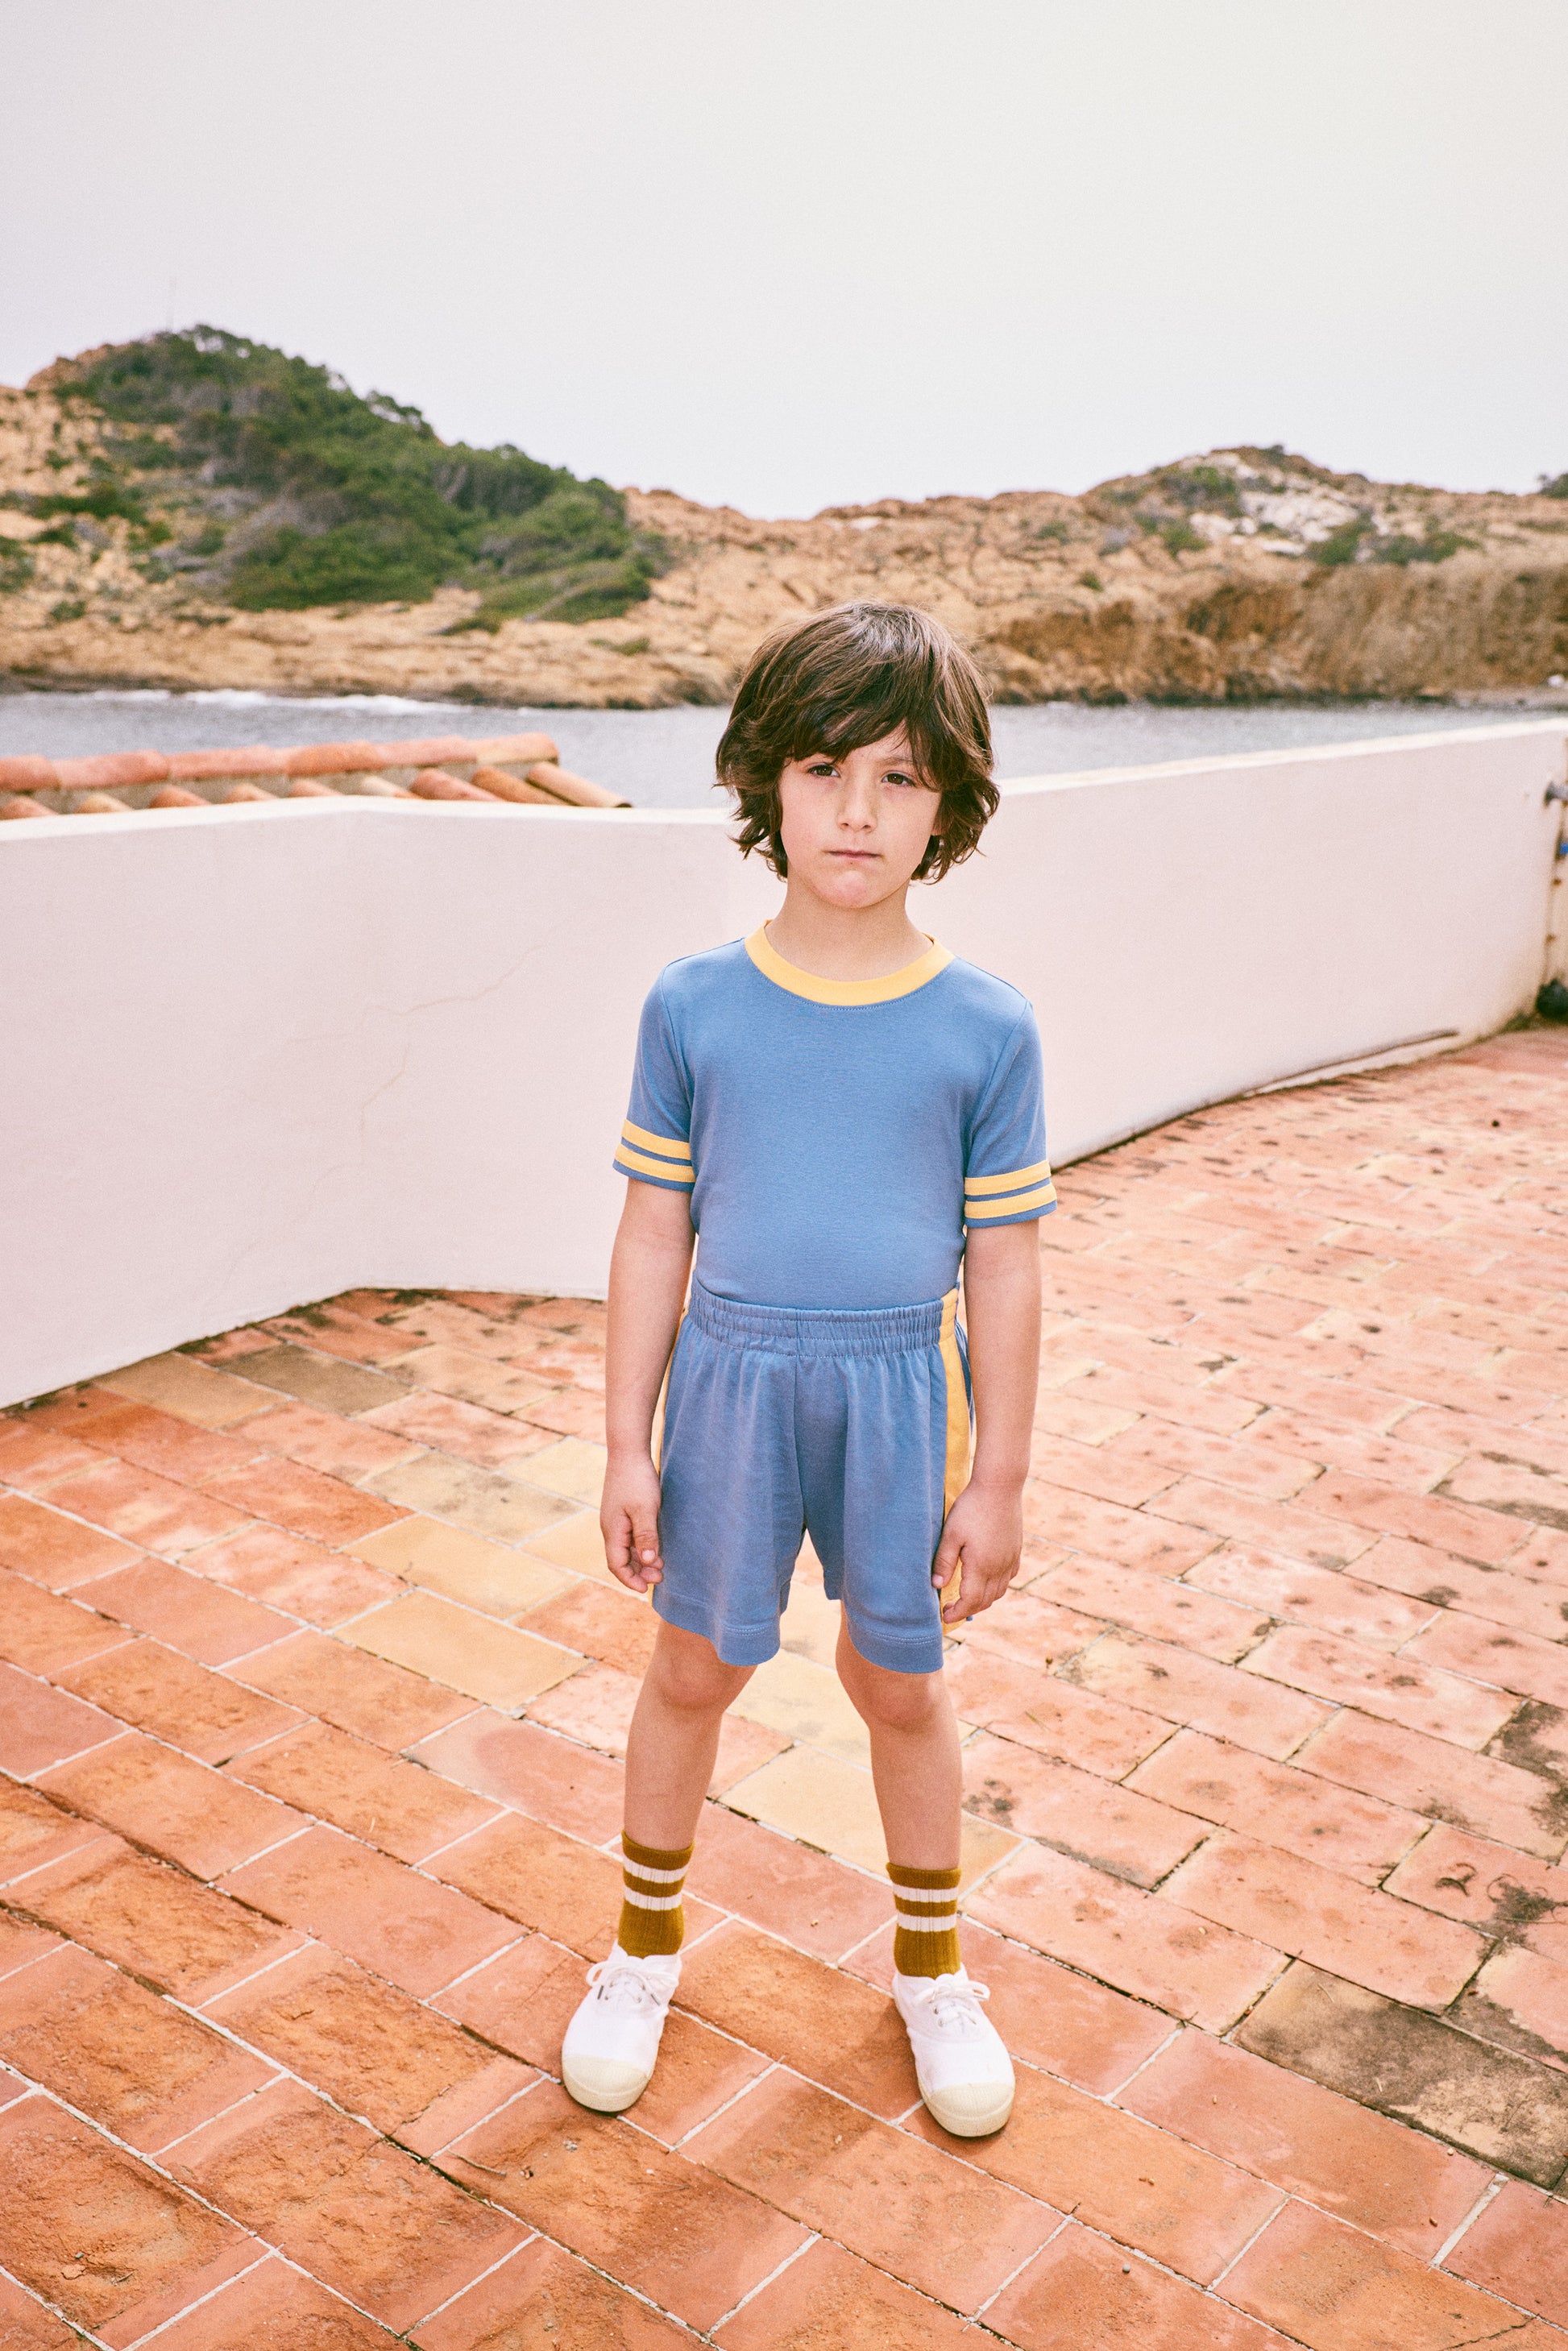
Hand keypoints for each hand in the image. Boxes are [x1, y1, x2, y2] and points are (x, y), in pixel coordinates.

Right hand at [601, 1453, 664, 1593]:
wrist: (628, 1451)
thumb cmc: (636, 1479)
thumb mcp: (645, 1509)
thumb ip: (646, 1536)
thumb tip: (647, 1561)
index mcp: (612, 1530)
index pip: (616, 1564)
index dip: (630, 1579)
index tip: (646, 1589)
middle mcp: (611, 1528)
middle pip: (621, 1559)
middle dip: (639, 1572)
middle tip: (661, 1576)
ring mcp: (616, 1520)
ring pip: (626, 1549)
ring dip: (641, 1560)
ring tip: (661, 1566)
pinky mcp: (623, 1512)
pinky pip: (630, 1537)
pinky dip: (641, 1547)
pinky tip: (656, 1548)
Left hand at [932, 1479, 1022, 1625]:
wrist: (999, 1487)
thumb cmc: (971, 1508)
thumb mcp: (951, 1534)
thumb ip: (944, 1561)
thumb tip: (937, 1586)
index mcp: (981, 1566)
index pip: (970, 1602)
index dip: (957, 1612)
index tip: (944, 1616)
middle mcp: (999, 1567)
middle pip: (985, 1601)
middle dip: (968, 1610)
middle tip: (950, 1608)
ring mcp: (1010, 1559)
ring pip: (999, 1592)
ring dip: (983, 1600)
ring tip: (966, 1596)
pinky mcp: (1016, 1550)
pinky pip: (1008, 1578)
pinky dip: (996, 1586)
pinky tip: (986, 1579)